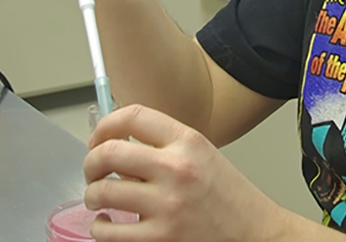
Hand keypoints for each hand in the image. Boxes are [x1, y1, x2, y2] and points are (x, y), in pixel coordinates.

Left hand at [83, 105, 286, 241]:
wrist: (254, 232)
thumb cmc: (228, 196)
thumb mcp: (202, 155)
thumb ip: (165, 145)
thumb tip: (117, 143)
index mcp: (188, 141)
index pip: (133, 116)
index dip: (105, 125)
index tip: (98, 137)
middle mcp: (177, 168)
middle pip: (109, 152)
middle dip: (91, 162)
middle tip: (92, 170)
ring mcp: (167, 205)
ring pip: (102, 192)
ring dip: (92, 195)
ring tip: (99, 197)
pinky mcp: (160, 239)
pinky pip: (107, 232)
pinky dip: (99, 228)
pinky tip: (107, 224)